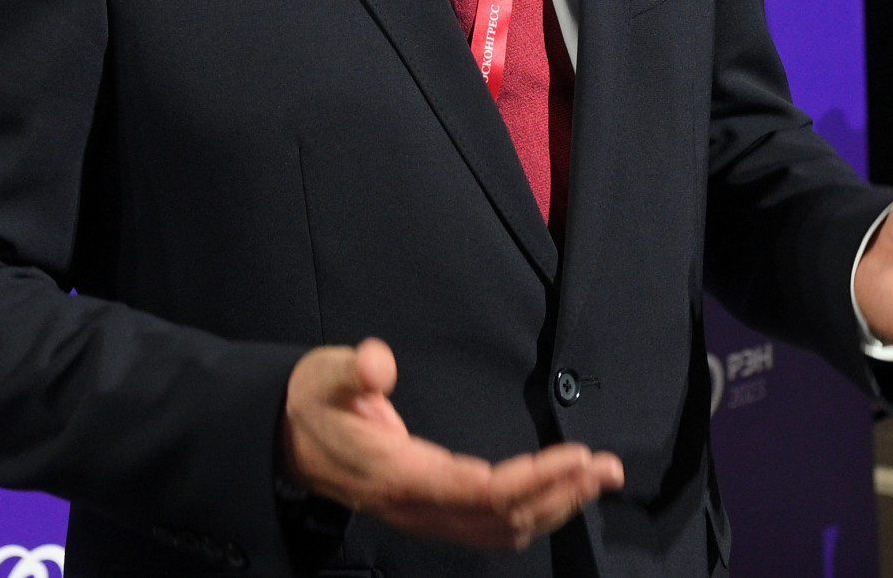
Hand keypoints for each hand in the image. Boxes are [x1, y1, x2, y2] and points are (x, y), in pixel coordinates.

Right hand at [280, 338, 622, 548]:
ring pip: (501, 529)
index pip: (480, 491)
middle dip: (560, 495)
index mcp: (399, 474)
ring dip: (554, 506)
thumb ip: (352, 370)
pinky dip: (533, 512)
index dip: (534, 480)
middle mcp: (417, 506)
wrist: (285, 441)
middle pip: (503, 518)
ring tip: (597, 479)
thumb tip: (378, 363)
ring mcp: (424, 515)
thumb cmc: (313, 404)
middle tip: (607, 467)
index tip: (576, 456)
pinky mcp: (431, 512)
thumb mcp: (324, 375)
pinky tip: (559, 494)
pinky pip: (491, 526)